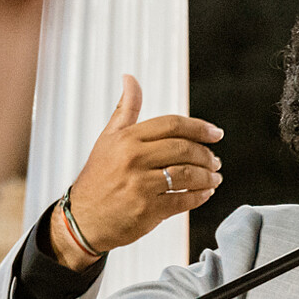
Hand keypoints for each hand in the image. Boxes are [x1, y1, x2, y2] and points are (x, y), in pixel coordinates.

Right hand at [50, 75, 222, 270]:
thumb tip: (130, 78)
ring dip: (208, 177)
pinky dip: (200, 196)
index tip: (215, 133)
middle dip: (206, 155)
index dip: (199, 127)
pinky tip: (205, 193)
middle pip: (184, 149)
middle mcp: (133, 160)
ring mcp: (141, 186)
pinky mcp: (148, 210)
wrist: (83, 220)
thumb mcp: (107, 139)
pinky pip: (184, 200)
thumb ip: (125, 109)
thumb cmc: (97, 178)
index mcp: (127, 139)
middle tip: (215, 160)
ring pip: (188, 175)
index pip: (172, 125)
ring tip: (214, 177)